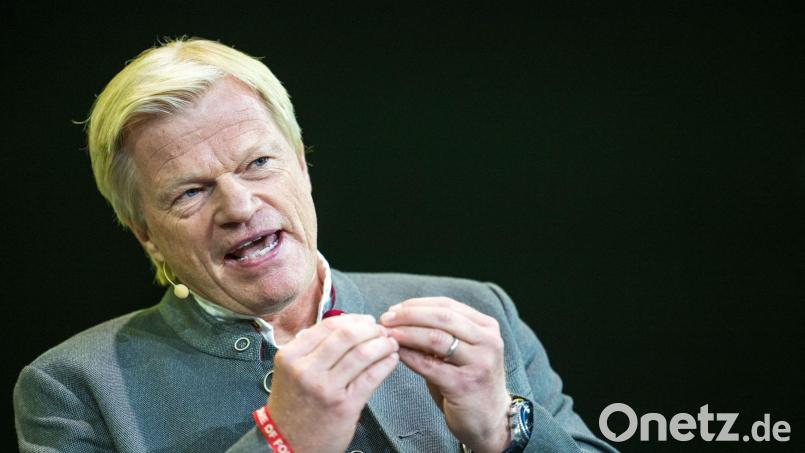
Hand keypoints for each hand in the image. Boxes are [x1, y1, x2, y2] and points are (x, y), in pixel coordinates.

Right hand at [267, 314, 399, 452]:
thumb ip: (311, 348)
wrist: (287, 444)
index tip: (365, 320)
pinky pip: (371, 376)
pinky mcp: (344, 405)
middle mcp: (306, 370)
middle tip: (380, 331)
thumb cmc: (293, 407)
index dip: (353, 319)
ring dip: (382, 344)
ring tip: (389, 344)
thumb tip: (343, 325)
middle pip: (347, 335)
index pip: (328, 325)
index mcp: (291, 356)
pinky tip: (391, 359)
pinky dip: (386, 364)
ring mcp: (325, 388)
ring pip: (362, 353)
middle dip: (370, 329)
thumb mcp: (290, 371)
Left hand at [380, 298, 511, 452]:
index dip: (417, 304)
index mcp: (487, 327)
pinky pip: (429, 365)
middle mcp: (488, 341)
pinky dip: (409, 356)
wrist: (490, 421)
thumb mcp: (461, 351)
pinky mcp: (464, 384)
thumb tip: (400, 318)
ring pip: (435, 338)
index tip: (395, 308)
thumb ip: (439, 333)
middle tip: (386, 318)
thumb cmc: (469, 382)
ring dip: (406, 333)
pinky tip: (396, 353)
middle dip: (409, 315)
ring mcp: (479, 363)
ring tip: (387, 334)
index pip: (447, 305)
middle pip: (442, 317)